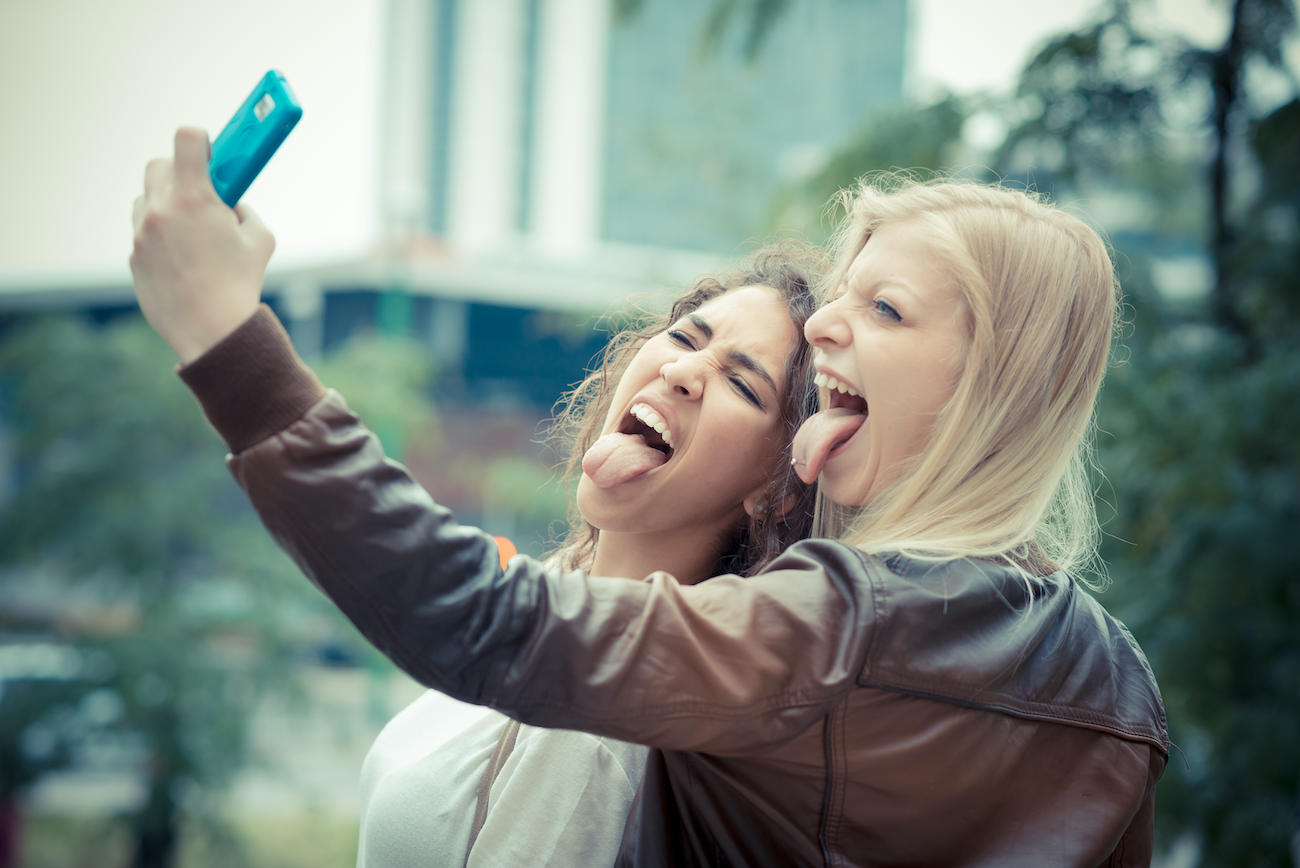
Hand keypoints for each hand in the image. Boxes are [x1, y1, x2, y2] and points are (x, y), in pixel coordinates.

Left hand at [130, 127, 274, 363]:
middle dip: (181, 169)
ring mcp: (142, 234)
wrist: (211, 329)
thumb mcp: (260, 240)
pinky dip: (160, 233)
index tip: (209, 148)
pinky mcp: (134, 257)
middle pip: (160, 164)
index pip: (187, 139)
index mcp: (194, 198)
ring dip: (166, 201)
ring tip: (191, 225)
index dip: (201, 139)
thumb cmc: (240, 285)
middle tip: (202, 185)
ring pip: (146, 197)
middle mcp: (161, 210)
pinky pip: (143, 232)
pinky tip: (182, 253)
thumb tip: (235, 205)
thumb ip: (246, 212)